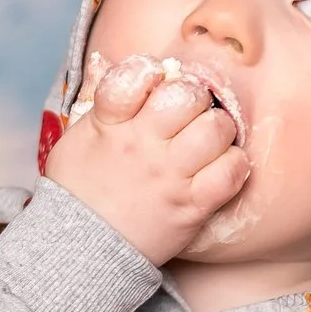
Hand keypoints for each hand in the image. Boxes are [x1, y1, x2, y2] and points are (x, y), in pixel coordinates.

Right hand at [43, 56, 248, 264]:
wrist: (78, 251)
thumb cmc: (77, 190)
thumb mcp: (76, 138)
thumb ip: (96, 98)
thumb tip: (103, 61)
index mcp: (109, 124)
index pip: (136, 75)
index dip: (151, 71)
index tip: (153, 84)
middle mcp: (141, 146)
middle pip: (187, 96)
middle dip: (192, 98)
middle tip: (186, 115)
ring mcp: (169, 176)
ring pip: (216, 129)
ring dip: (217, 130)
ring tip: (205, 141)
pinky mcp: (192, 206)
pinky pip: (232, 172)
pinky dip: (233, 165)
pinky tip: (219, 167)